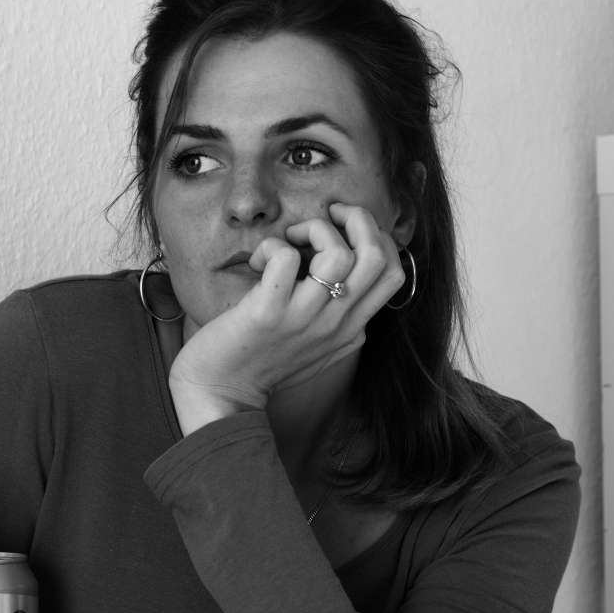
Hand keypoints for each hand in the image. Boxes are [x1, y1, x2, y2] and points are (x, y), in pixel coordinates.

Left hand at [168, 203, 407, 435]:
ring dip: (313, 229)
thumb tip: (351, 288)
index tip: (345, 228)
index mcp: (350, 328)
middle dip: (358, 219)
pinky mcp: (267, 314)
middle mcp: (334, 324)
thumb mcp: (318, 349)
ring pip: (338, 254)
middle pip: (377, 257)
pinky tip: (257, 261)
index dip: (378, 236)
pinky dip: (272, 246)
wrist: (220, 396)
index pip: (393, 272)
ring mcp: (303, 319)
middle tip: (327, 216)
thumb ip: (340, 323)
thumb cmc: (262, 364)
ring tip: (288, 241)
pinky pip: (285, 259)